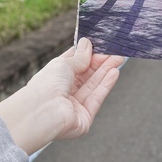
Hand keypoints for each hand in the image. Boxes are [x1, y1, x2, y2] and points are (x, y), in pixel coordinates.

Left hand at [0, 37, 123, 154]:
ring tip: (119, 59)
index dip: (88, 54)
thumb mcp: (64, 64)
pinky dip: (105, 85)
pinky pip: (96, 98)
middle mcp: (64, 92)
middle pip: (86, 75)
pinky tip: (114, 73)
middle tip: (116, 53)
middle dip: (101, 63)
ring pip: (93, 86)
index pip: (74, 64)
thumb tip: (88, 44)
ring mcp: (74, 106)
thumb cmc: (46, 86)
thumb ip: (80, 56)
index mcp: (55, 78)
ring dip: (106, 72)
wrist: (42, 112)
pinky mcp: (84, 118)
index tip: (101, 46)